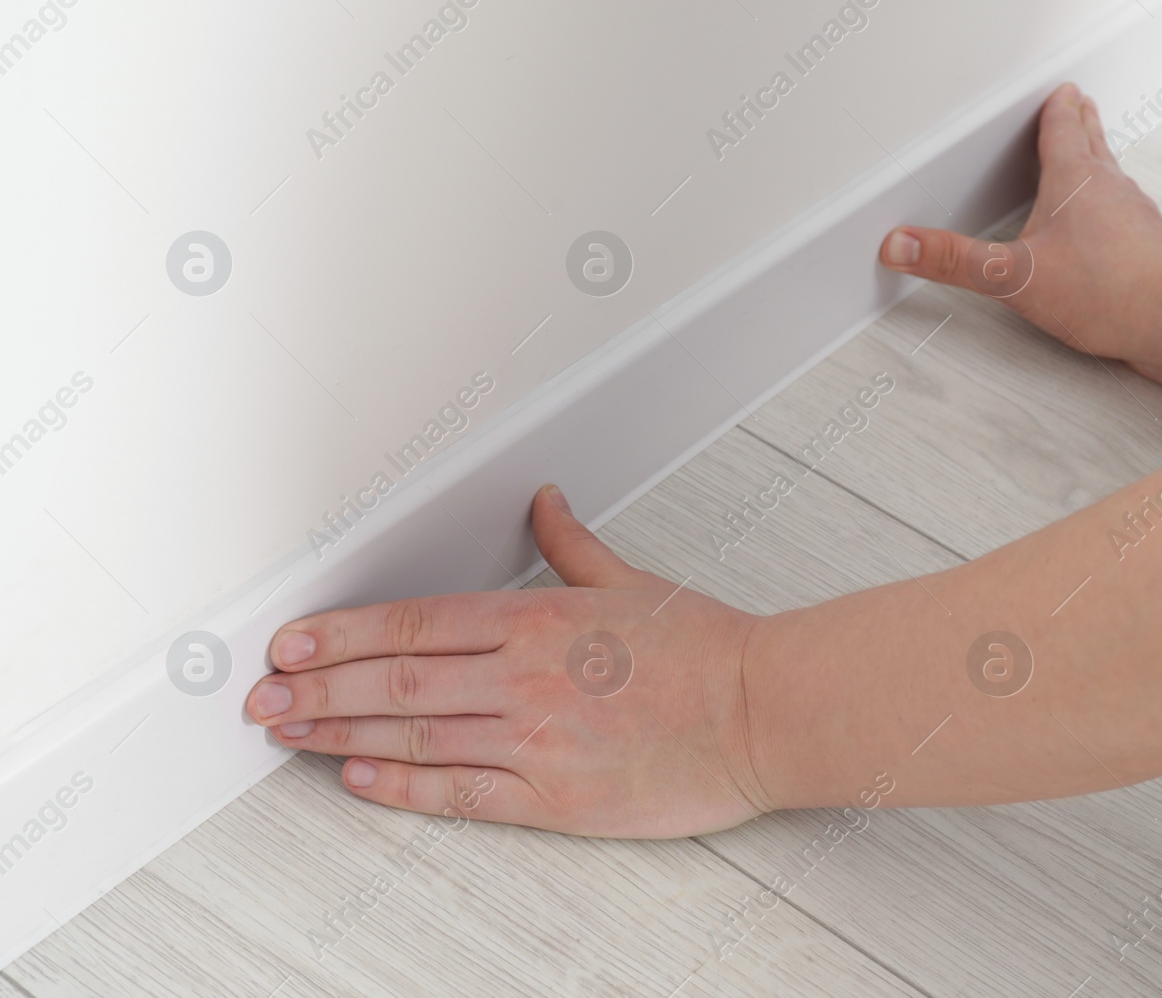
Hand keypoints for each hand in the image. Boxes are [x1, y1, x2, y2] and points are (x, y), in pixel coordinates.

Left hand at [247, 485, 771, 838]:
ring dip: (339, 734)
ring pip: (414, 735)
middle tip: (262, 698)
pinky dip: (402, 787)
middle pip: (395, 680)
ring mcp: (535, 739)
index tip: (291, 643)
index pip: (414, 623)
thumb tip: (543, 501)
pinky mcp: (554, 796)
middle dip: (317, 688)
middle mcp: (525, 678)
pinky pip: (461, 793)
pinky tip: (359, 780)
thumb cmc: (706, 650)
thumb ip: (573, 544)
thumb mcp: (631, 582)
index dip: (340, 634)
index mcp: (539, 619)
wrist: (763, 711)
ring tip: (289, 734)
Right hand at [878, 82, 1161, 389]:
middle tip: (1081, 105)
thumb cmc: (1104, 293)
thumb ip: (954, 260)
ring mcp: (1136, 216)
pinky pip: (1128, 217)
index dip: (1056, 108)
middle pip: (1094, 142)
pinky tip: (1107, 234)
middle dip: (1083, 123)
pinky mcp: (1151, 247)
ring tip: (1089, 163)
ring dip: (1099, 165)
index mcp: (1075, 180)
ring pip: (1114, 178)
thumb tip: (903, 244)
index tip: (1060, 90)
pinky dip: (1114, 212)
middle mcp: (1111, 188)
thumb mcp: (1011, 276)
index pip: (1062, 129)